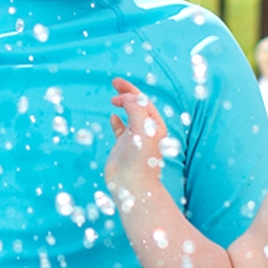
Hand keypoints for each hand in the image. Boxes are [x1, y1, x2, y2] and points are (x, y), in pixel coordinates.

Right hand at [106, 79, 177, 199]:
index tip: (116, 84)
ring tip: (113, 98)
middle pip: (137, 106)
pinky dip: (116, 122)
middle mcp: (146, 131)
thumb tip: (126, 97)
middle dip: (127, 93)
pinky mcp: (123, 148)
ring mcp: (134, 139)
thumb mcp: (142, 128)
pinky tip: (112, 117)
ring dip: (122, 105)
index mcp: (155, 125)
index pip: (144, 101)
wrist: (132, 185)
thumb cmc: (141, 159)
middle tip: (114, 83)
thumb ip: (136, 108)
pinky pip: (120, 130)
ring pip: (129, 116)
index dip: (131, 91)